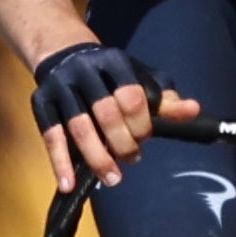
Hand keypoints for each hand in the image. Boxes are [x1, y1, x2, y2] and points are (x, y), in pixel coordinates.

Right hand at [29, 39, 199, 189]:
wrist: (63, 53)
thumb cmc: (109, 75)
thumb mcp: (137, 78)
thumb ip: (163, 98)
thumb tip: (194, 111)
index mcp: (113, 61)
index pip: (132, 96)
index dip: (141, 123)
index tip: (145, 138)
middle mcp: (85, 71)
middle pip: (106, 113)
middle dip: (122, 142)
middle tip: (133, 158)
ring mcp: (61, 87)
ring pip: (79, 127)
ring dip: (97, 157)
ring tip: (113, 179)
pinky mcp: (41, 102)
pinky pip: (51, 136)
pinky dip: (60, 162)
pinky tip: (69, 183)